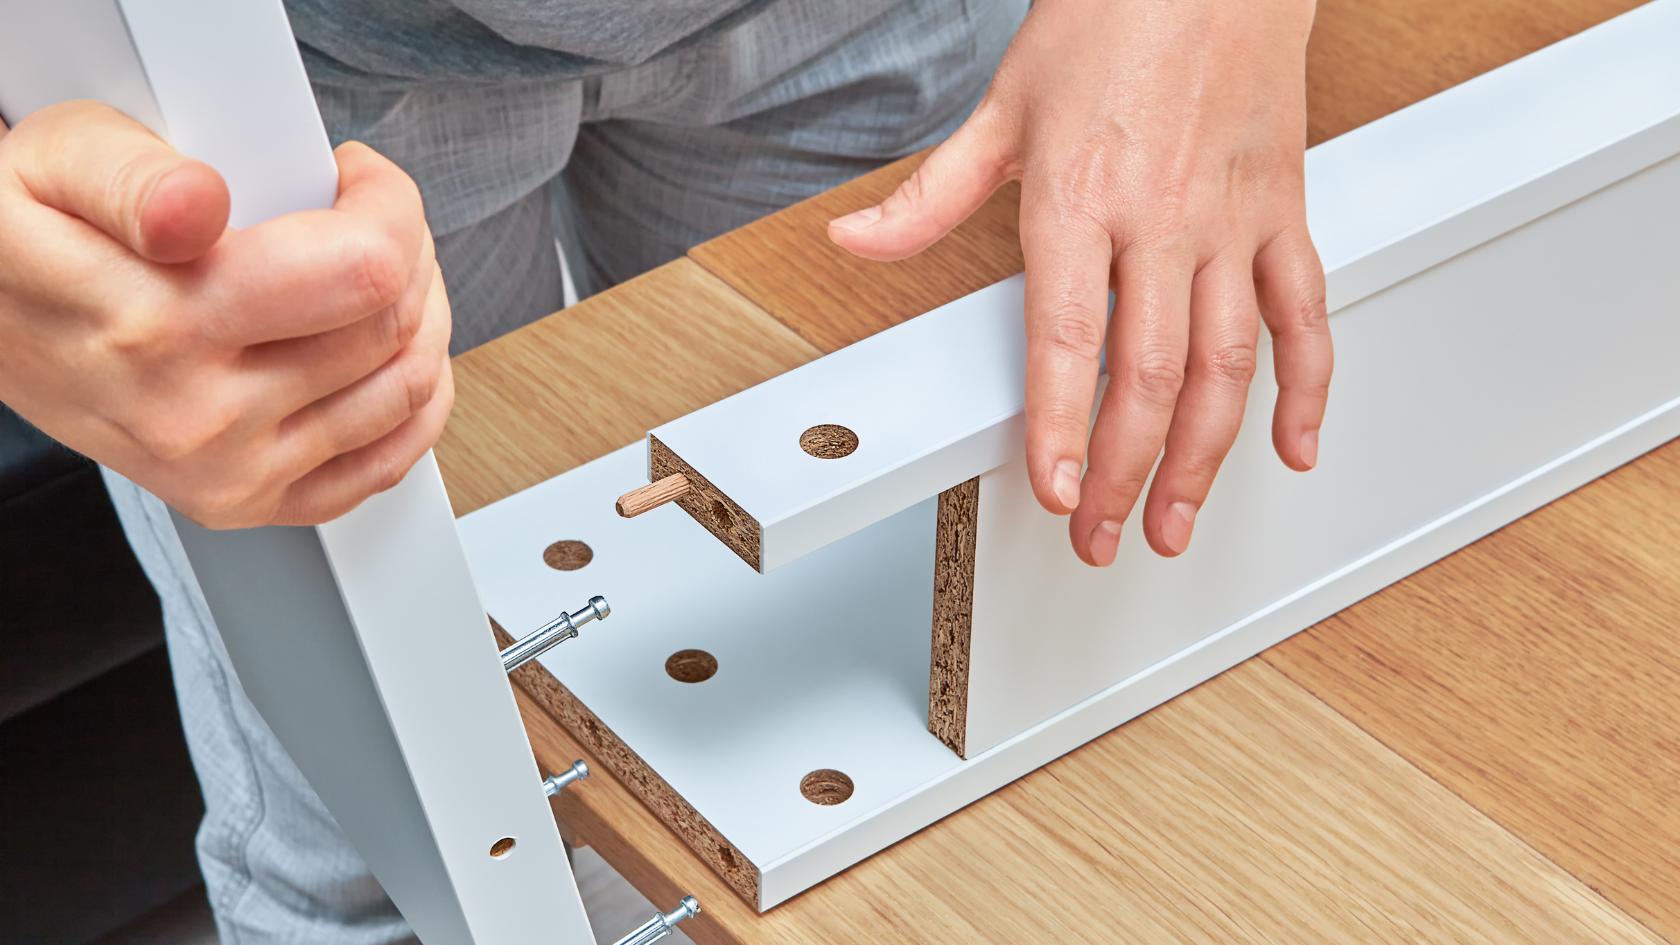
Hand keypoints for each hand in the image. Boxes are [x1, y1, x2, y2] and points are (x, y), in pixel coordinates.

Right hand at [0, 101, 452, 527]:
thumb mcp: (58, 161)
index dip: (387, 207)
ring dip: (420, 321)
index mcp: (161, 323)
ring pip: (404, 395)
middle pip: (391, 330)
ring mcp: (225, 471)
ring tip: (377, 275)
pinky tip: (391, 356)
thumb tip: (195, 202)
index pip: (362, 272)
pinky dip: (412, 408)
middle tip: (369, 216)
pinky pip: (380, 470)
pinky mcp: (244, 501)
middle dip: (407, 253)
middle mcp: (198, 415)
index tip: (355, 176)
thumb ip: (134, 176)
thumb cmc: (22, 234)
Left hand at [829, 0, 1331, 564]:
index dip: (1060, 425)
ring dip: (1203, 457)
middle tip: (1100, 534)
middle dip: (1121, 471)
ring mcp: (1230, 221)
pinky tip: (1291, 447)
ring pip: (1226, 363)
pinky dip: (1306, 387)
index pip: (1067, 338)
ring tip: (1172, 520)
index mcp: (1079, 195)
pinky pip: (1305, 312)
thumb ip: (931, 195)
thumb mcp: (1003, 104)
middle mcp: (1160, 218)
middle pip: (1148, 373)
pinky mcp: (1283, 212)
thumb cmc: (1114, 15)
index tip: (1052, 490)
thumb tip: (858, 240)